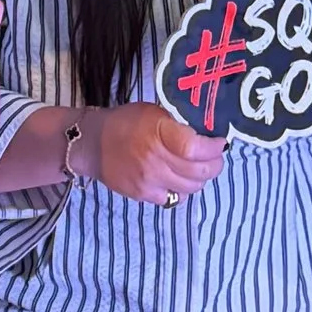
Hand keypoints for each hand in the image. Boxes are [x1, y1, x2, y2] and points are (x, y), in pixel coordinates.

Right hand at [86, 101, 228, 207]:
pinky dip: (181, 190)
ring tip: (197, 168)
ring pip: (190, 188)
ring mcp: (149, 180)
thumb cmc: (126, 122)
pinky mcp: (143, 195)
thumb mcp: (153, 113)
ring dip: (200, 179)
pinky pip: (173, 199)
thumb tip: (205, 136)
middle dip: (214, 165)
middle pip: (198, 172)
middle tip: (215, 158)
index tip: (219, 143)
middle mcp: (155, 159)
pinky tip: (177, 179)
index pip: (195, 148)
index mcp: (159, 133)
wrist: (92, 143)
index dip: (213, 149)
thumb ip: (178, 125)